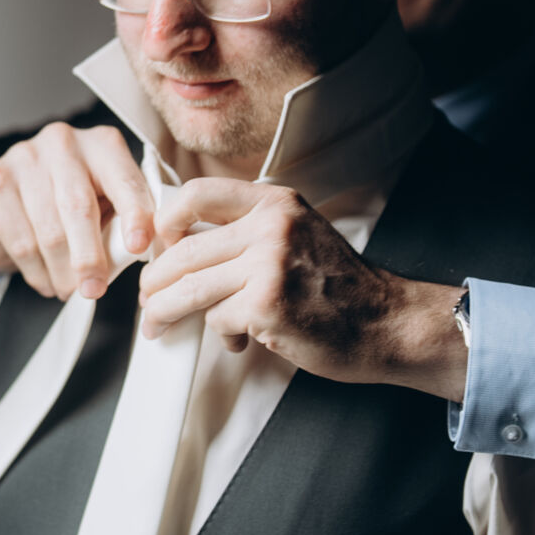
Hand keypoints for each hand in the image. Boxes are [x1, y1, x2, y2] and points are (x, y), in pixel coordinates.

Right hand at [0, 122, 154, 300]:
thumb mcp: (105, 204)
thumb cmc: (70, 203)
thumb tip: (137, 255)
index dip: (134, 214)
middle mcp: (63, 142)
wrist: (10, 197)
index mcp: (102, 144)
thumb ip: (122, 221)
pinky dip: (37, 271)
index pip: (124, 180)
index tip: (138, 247)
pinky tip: (46, 281)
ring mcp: (24, 157)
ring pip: (48, 230)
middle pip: (79, 207)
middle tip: (94, 290)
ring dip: (61, 272)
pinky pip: (20, 240)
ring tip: (68, 289)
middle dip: (89, 257)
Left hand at [135, 178, 467, 398]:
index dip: (166, 220)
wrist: (386, 323)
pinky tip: (236, 340)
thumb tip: (182, 246)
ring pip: (190, 288)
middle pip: (185, 250)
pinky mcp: (267, 306)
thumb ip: (249, 231)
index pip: (197, 194)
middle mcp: (271, 227)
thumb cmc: (339, 286)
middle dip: (155, 280)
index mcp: (275, 204)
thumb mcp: (298, 234)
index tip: (158, 244)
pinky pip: (217, 319)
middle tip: (148, 298)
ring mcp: (269, 266)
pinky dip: (219, 335)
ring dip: (165, 311)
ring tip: (158, 323)